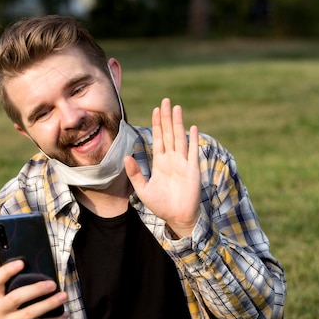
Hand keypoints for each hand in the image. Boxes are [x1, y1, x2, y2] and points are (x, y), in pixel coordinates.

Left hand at [124, 98, 200, 237]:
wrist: (177, 218)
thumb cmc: (161, 205)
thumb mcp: (142, 189)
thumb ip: (135, 173)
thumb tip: (125, 157)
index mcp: (160, 162)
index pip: (158, 138)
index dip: (157, 124)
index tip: (156, 110)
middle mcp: (172, 159)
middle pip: (168, 133)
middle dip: (167, 118)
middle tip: (166, 101)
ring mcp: (183, 163)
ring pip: (180, 138)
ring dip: (178, 123)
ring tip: (177, 108)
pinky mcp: (192, 169)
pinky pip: (192, 152)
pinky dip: (193, 139)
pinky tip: (192, 128)